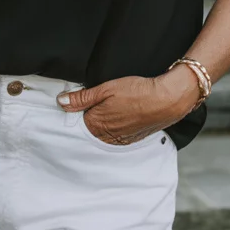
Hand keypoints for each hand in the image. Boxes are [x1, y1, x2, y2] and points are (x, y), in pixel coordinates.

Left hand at [57, 70, 196, 144]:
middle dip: (91, 115)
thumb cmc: (138, 92)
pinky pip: (117, 135)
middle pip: (90, 127)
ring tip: (116, 106)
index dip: (79, 107)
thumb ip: (82, 97)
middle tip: (102, 101)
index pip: (76, 120)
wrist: (168, 100)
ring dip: (105, 121)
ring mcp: (120, 140)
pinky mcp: (132, 139)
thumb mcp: (106, 89)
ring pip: (103, 131)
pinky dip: (117, 125)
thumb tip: (61, 102)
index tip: (83, 98)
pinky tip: (124, 114)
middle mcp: (106, 137)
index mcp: (95, 125)